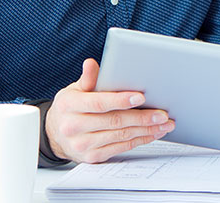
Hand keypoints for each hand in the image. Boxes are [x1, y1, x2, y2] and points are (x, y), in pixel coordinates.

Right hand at [45, 58, 174, 162]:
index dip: (120, 100)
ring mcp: (82, 144)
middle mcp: (73, 127)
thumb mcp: (75, 89)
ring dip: (146, 130)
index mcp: (69, 105)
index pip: (98, 103)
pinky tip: (152, 133)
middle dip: (142, 117)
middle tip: (162, 113)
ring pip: (121, 136)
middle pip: (114, 121)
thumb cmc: (71, 107)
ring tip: (164, 124)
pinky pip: (120, 148)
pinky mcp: (92, 157)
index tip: (141, 97)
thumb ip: (88, 78)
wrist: (56, 133)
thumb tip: (91, 63)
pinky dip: (139, 140)